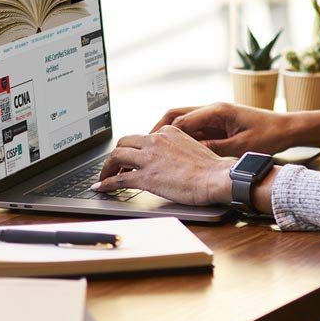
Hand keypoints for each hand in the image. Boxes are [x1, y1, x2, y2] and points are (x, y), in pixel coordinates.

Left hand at [92, 126, 230, 205]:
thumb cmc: (211, 168)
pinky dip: (107, 183)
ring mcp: (149, 158)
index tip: (129, 158)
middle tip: (113, 167)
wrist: (216, 178)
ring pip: (117, 157)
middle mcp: (156, 141)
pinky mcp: (146, 177)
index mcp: (168, 132)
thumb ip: (176, 148)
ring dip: (107, 168)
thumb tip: (168, 160)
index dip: (132, 149)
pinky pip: (119, 178)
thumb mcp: (192, 147)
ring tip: (103, 178)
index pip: (141, 137)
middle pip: (123, 143)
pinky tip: (102, 188)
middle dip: (115, 155)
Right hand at [150, 102, 293, 156]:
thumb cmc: (269, 135)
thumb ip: (215, 148)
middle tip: (144, 145)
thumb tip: (190, 154)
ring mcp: (214, 115)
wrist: (287, 128)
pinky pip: (194, 129)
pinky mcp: (218, 124)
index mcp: (217, 110)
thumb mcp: (241, 146)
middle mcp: (212, 109)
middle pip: (176, 115)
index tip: (150, 146)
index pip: (182, 120)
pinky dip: (182, 138)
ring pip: (183, 121)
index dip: (163, 134)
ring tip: (154, 149)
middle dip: (158, 129)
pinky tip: (175, 152)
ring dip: (169, 133)